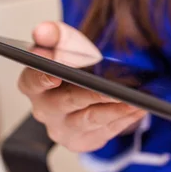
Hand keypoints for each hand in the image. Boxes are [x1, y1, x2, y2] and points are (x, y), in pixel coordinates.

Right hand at [18, 21, 146, 152]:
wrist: (84, 95)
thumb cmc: (73, 68)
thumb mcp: (65, 45)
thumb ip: (54, 35)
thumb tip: (42, 30)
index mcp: (34, 85)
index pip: (32, 81)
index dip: (42, 78)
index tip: (55, 74)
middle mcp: (46, 110)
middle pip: (69, 101)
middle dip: (94, 94)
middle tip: (114, 89)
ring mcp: (64, 129)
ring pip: (92, 119)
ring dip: (116, 109)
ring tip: (135, 100)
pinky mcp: (84, 141)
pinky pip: (107, 130)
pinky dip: (125, 119)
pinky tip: (138, 109)